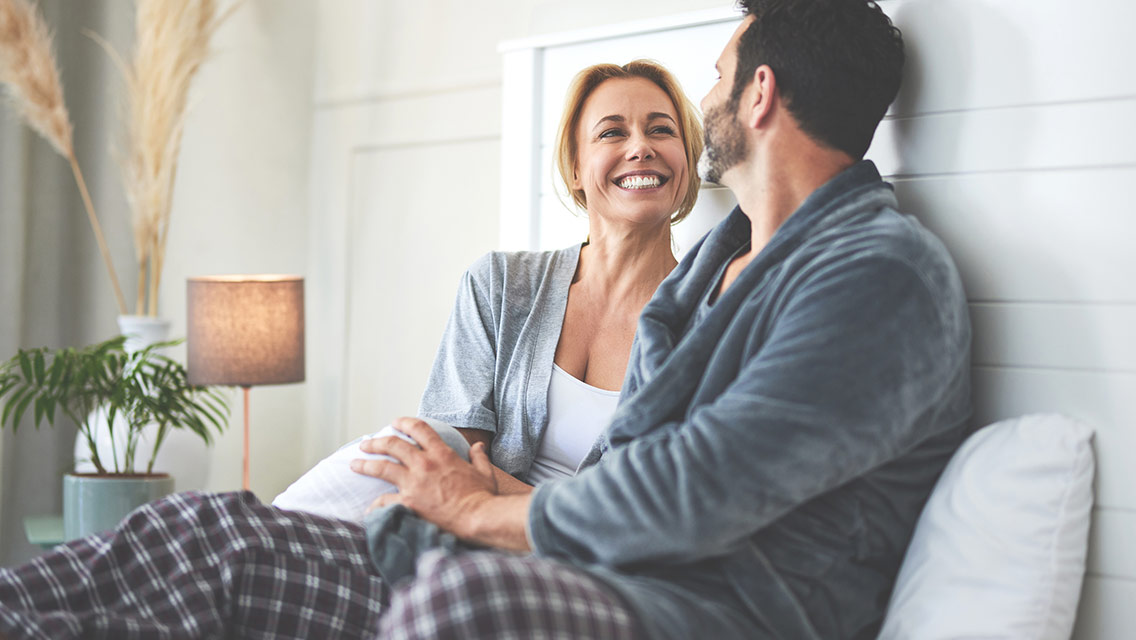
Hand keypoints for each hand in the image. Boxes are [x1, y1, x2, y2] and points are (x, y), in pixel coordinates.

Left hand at [351, 417, 498, 537]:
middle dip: (376, 442)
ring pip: (381, 467)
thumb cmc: (483, 496)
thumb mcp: (484, 472)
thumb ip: (479, 457)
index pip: (418, 428)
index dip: (404, 422)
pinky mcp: (408, 502)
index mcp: (442, 454)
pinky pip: (384, 501)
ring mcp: (414, 483)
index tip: (394, 422)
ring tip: (354, 464)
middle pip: (392, 445)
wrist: (478, 518)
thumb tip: (478, 446)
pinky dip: (374, 504)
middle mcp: (424, 464)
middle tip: (365, 444)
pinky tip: (368, 507)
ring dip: (365, 464)